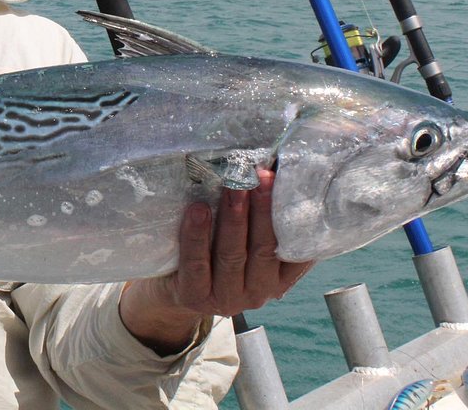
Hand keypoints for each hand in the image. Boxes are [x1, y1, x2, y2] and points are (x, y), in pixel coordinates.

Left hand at [119, 168, 312, 354]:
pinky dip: (197, 236)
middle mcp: (259, 292)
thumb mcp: (245, 243)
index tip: (287, 181)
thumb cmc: (215, 254)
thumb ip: (261, 222)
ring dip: (234, 218)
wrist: (172, 289)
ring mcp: (227, 299)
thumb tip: (274, 167)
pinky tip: (198, 210)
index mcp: (278, 278)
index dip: (291, 216)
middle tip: (261, 176)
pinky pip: (196, 264)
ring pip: (233, 255)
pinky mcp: (195, 297)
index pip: (295, 250)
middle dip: (263, 209)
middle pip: (264, 249)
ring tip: (233, 187)